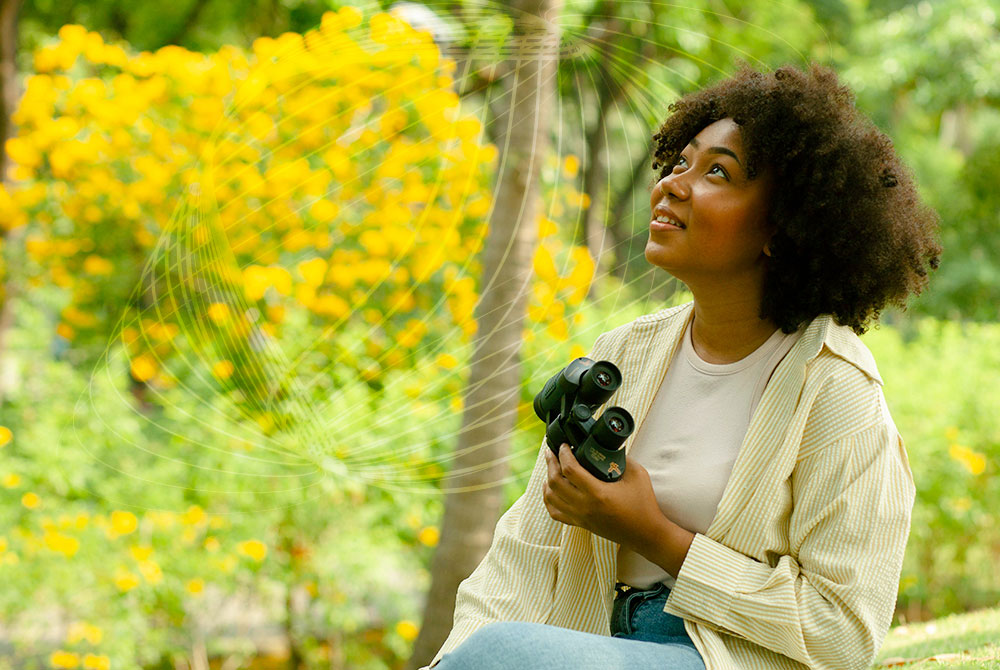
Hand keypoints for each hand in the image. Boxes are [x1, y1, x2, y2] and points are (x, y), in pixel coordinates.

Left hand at [543, 443, 694, 576]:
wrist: (645, 533)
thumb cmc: (643, 504)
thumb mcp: (637, 474)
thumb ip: (621, 458)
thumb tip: (606, 447)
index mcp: (597, 493)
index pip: (570, 470)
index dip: (563, 454)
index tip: (564, 444)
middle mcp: (584, 506)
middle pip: (555, 482)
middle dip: (551, 463)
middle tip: (551, 451)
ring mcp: (580, 517)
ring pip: (551, 497)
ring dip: (547, 480)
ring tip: (550, 466)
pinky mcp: (580, 524)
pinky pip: (555, 513)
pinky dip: (548, 499)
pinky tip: (550, 489)